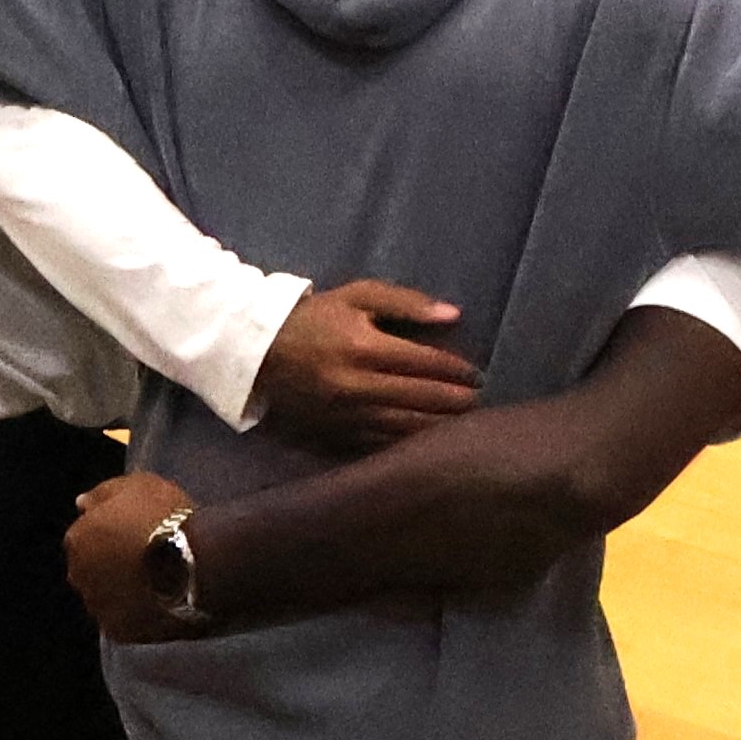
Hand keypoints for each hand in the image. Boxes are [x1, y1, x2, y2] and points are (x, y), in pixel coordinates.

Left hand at [65, 472, 192, 636]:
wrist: (195, 565)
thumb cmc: (166, 518)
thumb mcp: (137, 485)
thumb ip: (103, 494)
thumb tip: (82, 503)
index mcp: (78, 538)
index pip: (86, 535)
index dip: (111, 532)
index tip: (136, 531)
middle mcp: (78, 574)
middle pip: (91, 567)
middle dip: (110, 562)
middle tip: (146, 555)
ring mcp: (98, 606)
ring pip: (105, 595)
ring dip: (121, 589)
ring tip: (156, 581)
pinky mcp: (119, 632)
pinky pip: (124, 619)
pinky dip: (135, 612)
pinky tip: (158, 601)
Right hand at [252, 279, 477, 449]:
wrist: (259, 353)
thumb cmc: (316, 318)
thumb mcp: (357, 295)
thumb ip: (406, 303)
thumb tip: (454, 315)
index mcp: (365, 348)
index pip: (425, 363)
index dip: (457, 370)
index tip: (478, 375)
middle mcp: (358, 386)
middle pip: (421, 398)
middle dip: (456, 402)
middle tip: (481, 403)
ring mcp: (346, 416)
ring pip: (405, 427)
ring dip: (439, 427)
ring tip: (465, 425)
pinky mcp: (336, 435)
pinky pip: (381, 444)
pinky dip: (409, 443)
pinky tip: (429, 443)